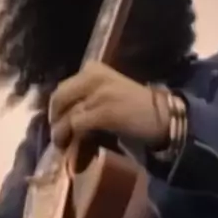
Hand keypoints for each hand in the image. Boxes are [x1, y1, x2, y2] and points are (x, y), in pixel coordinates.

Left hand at [48, 61, 169, 150]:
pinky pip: (77, 124)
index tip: (57, 123)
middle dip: (54, 119)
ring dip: (61, 132)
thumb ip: (88, 98)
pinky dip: (72, 137)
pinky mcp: (103, 112)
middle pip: (59, 98)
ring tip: (62, 145)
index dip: (56, 108)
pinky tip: (72, 147)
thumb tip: (66, 117)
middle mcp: (93, 77)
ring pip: (66, 114)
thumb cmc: (137, 109)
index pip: (63, 88)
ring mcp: (98, 94)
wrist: (162, 117)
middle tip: (57, 137)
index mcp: (94, 70)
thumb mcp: (109, 94)